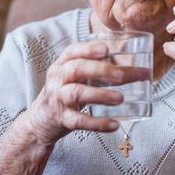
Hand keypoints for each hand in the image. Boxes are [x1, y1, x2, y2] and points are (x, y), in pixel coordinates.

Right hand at [25, 41, 147, 143]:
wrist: (41, 121)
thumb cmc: (65, 93)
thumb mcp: (75, 76)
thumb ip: (97, 66)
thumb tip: (133, 57)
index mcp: (62, 65)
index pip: (72, 51)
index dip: (88, 49)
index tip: (106, 49)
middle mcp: (58, 79)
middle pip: (76, 69)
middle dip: (100, 70)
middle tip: (122, 76)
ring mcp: (59, 99)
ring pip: (76, 93)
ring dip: (100, 94)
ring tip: (120, 98)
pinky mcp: (63, 119)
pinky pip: (80, 121)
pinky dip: (98, 124)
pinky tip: (114, 125)